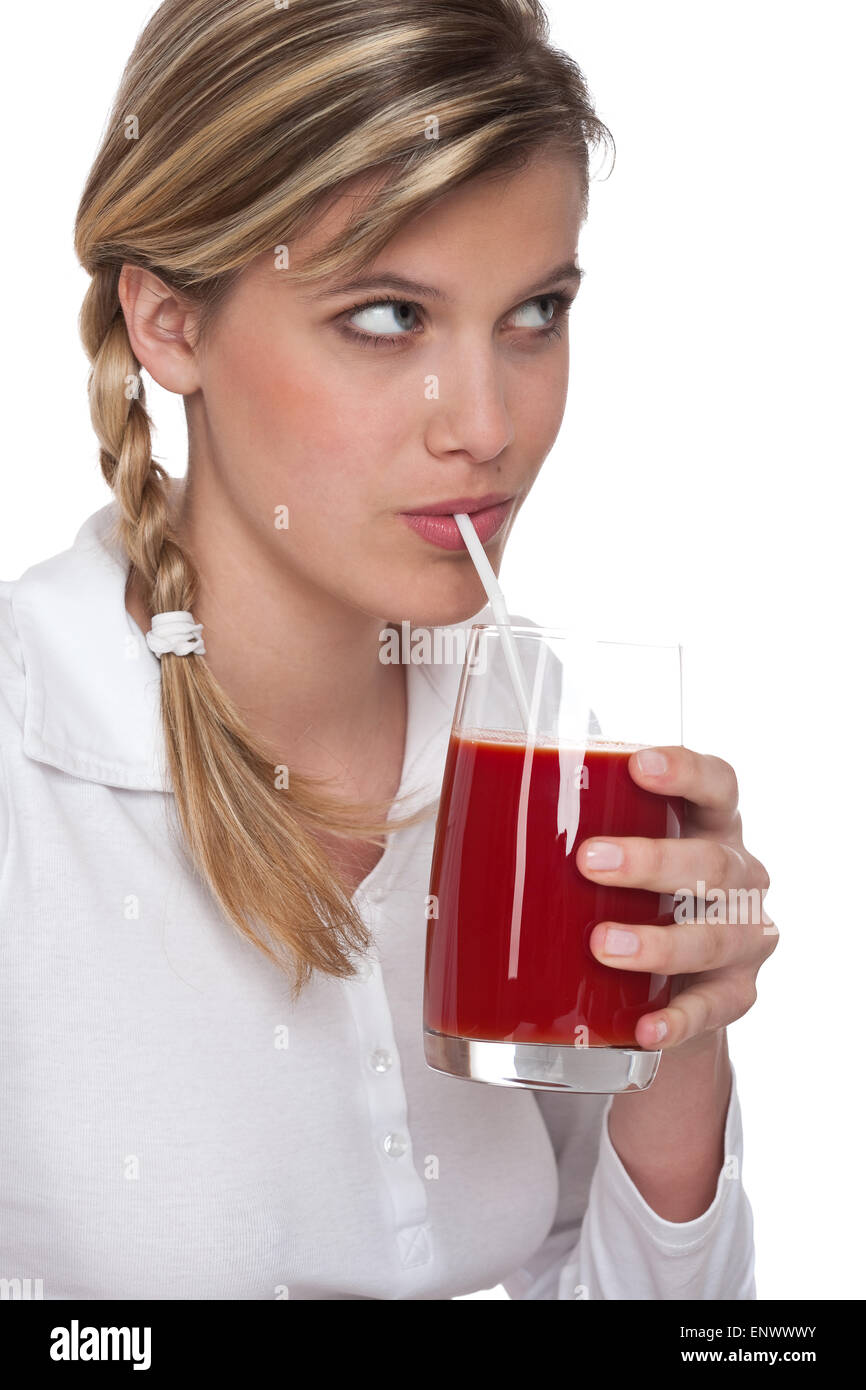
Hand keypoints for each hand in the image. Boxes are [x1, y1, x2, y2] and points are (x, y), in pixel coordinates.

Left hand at [575, 745, 776, 1055]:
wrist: (671, 986)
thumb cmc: (630, 897)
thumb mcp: (612, 858)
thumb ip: (567, 833)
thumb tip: (464, 816)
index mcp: (710, 826)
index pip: (717, 784)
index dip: (686, 771)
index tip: (637, 764)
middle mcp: (740, 878)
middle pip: (712, 862)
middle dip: (651, 861)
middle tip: (589, 862)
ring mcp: (745, 938)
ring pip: (714, 936)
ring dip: (659, 942)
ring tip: (604, 945)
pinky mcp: (736, 995)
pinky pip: (714, 1009)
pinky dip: (679, 1019)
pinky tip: (647, 1028)